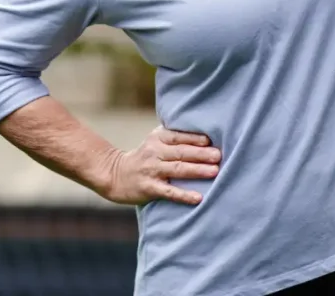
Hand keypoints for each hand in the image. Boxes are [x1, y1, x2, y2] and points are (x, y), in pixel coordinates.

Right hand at [100, 126, 219, 205]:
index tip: (212, 140)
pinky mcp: (149, 188)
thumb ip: (174, 137)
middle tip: (219, 156)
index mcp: (157, 138)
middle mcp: (155, 152)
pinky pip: (169, 191)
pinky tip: (198, 198)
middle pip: (182, 152)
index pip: (179, 136)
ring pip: (178, 169)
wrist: (115, 174)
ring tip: (214, 171)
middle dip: (201, 153)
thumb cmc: (145, 157)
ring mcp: (152, 170)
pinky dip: (184, 195)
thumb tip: (206, 137)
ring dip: (197, 170)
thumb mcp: (155, 141)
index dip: (195, 138)